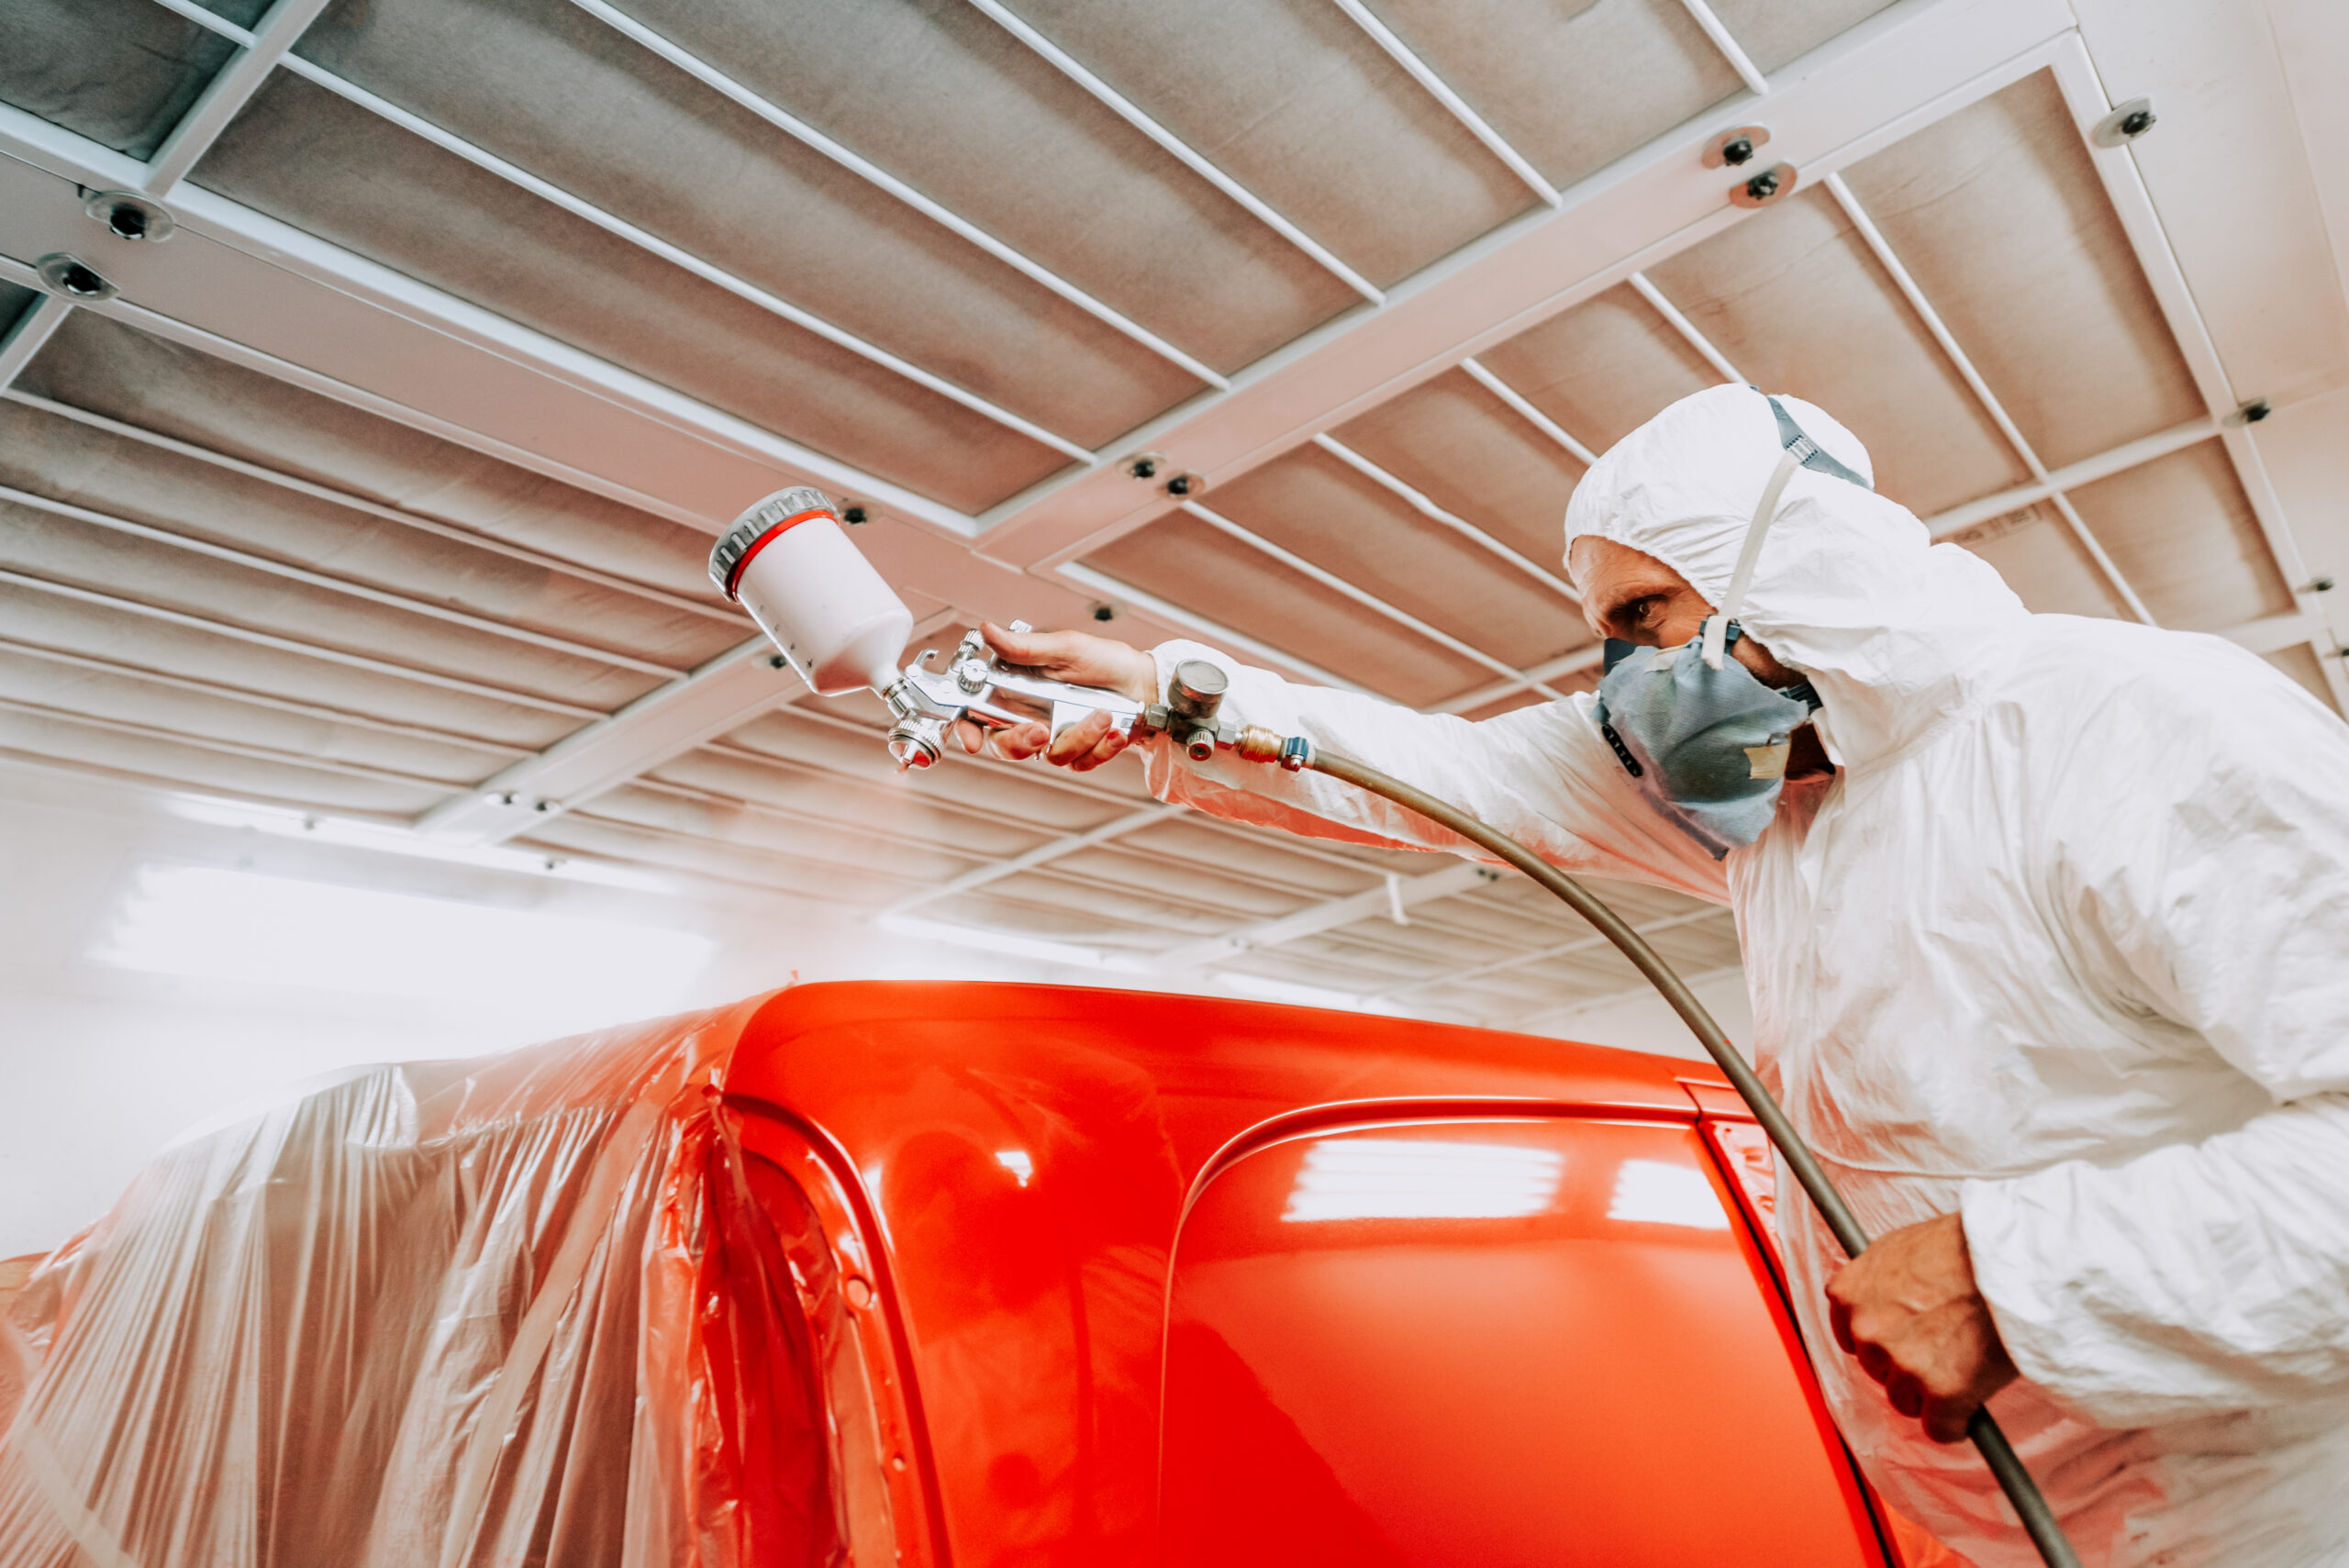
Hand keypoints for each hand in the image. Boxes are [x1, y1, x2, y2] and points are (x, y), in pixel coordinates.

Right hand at [951, 621, 1157, 772]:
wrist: (1146, 684)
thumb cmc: (1106, 661)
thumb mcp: (1065, 647)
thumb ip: (1023, 648)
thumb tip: (987, 631)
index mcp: (1018, 688)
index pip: (979, 712)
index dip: (968, 728)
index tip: (972, 739)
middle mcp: (1031, 715)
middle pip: (1004, 745)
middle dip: (1020, 742)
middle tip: (1042, 730)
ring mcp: (1056, 736)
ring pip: (1050, 755)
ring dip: (1080, 736)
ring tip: (1104, 713)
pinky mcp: (1080, 752)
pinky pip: (1080, 762)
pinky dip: (1102, 747)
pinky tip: (1115, 729)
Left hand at [1826, 1212, 2018, 1442]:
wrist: (2010, 1260)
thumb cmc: (1964, 1247)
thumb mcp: (1899, 1248)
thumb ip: (1877, 1283)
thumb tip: (1878, 1305)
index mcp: (1850, 1294)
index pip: (1850, 1335)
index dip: (1882, 1340)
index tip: (1901, 1341)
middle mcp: (1867, 1330)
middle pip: (1877, 1370)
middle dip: (1906, 1365)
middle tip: (1942, 1347)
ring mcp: (1903, 1364)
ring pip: (1906, 1401)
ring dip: (1930, 1394)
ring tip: (1963, 1364)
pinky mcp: (1941, 1393)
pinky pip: (1940, 1429)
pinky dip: (1956, 1424)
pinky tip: (1971, 1405)